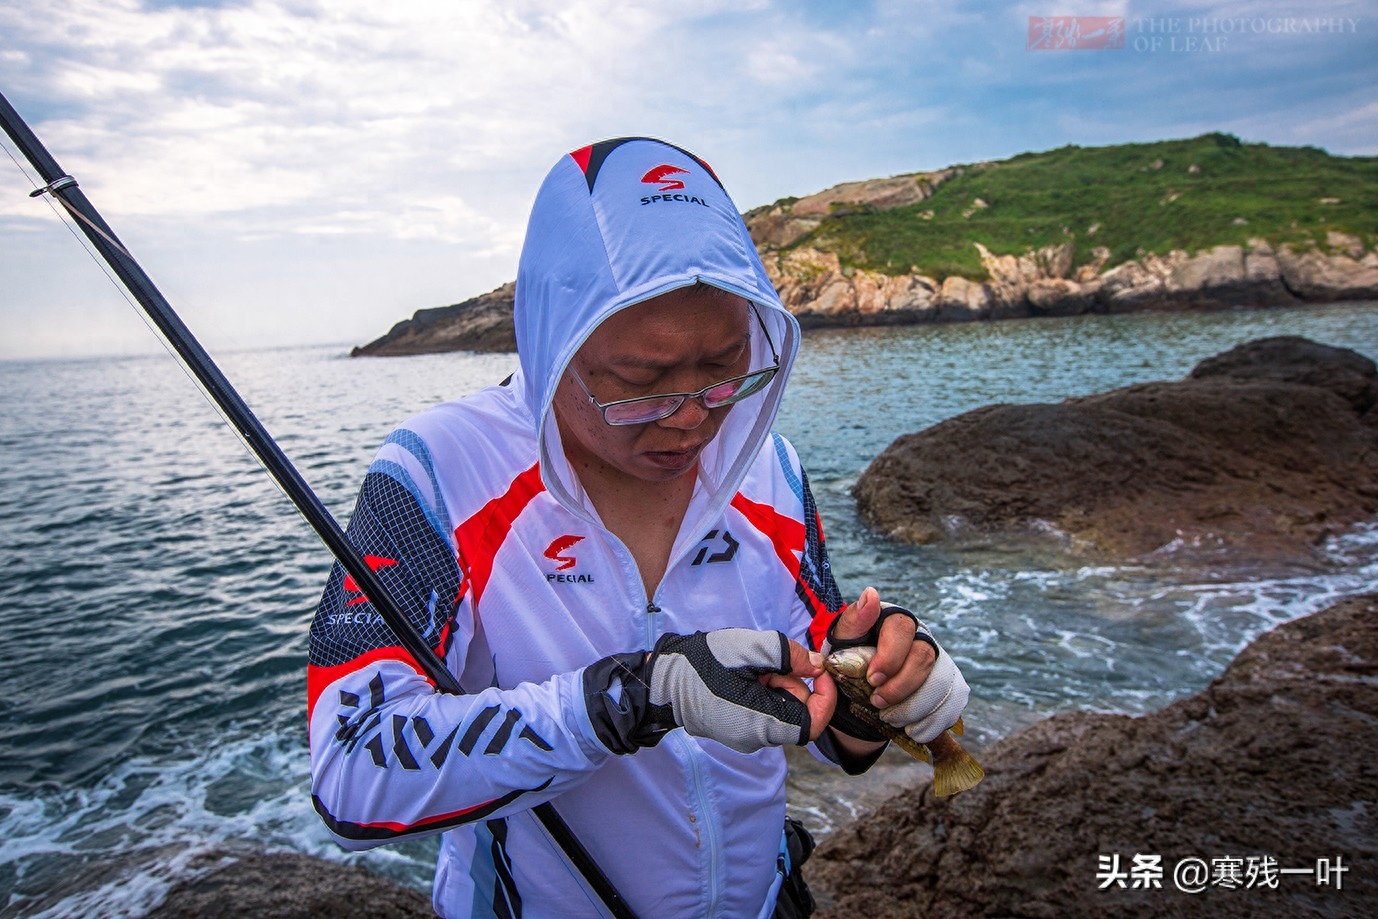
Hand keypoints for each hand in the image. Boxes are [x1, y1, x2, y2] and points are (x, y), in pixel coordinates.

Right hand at [584, 629, 833, 754]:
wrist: (661, 681)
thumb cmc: (701, 664)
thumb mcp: (748, 647)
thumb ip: (787, 655)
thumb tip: (817, 664)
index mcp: (762, 725)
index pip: (813, 722)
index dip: (825, 696)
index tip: (819, 669)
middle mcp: (757, 739)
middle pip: (797, 712)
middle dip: (792, 682)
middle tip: (767, 662)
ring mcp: (746, 737)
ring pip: (781, 709)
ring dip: (775, 683)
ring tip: (750, 666)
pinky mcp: (737, 729)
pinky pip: (764, 710)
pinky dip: (762, 689)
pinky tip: (742, 675)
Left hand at [822, 587, 967, 743]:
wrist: (860, 685)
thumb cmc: (850, 655)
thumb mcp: (845, 638)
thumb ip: (856, 618)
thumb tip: (871, 593)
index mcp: (896, 619)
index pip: (902, 629)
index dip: (890, 656)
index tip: (872, 679)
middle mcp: (921, 636)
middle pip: (924, 657)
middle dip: (901, 686)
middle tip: (877, 702)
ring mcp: (938, 660)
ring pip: (939, 683)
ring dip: (914, 706)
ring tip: (890, 717)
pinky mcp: (948, 684)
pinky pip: (952, 703)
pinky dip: (933, 721)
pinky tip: (914, 730)